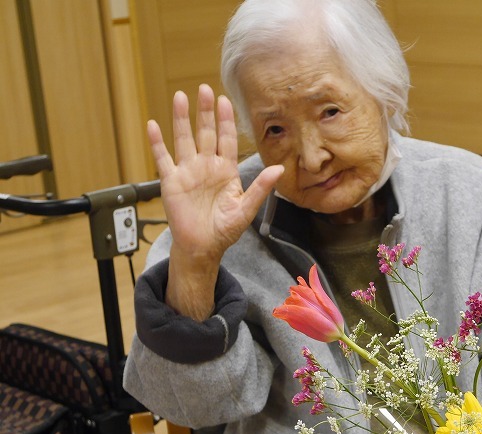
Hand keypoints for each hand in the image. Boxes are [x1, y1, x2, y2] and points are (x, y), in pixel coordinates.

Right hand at [147, 84, 282, 318]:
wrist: (203, 247)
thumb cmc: (225, 230)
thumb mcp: (246, 208)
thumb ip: (261, 188)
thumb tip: (278, 169)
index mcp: (226, 171)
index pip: (226, 139)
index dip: (226, 120)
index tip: (225, 101)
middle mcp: (206, 166)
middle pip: (205, 132)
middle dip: (205, 111)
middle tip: (204, 89)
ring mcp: (188, 172)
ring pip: (184, 139)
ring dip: (182, 119)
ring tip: (180, 97)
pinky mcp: (171, 182)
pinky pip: (163, 158)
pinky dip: (157, 143)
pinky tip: (153, 125)